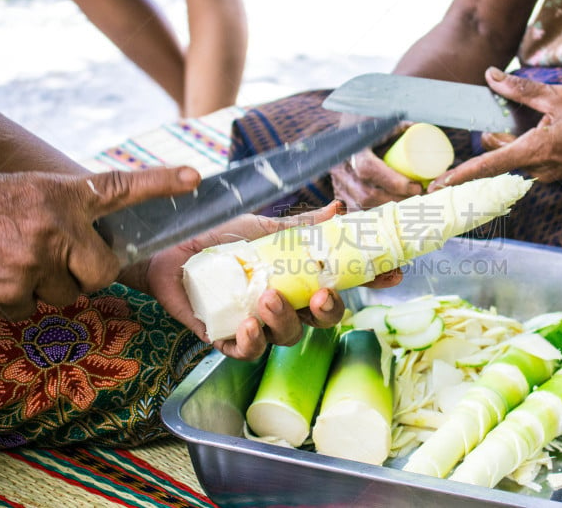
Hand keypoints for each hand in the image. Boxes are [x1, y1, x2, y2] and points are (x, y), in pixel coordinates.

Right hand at [0, 167, 199, 320]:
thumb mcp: (38, 194)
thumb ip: (78, 211)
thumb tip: (110, 244)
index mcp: (65, 197)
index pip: (122, 186)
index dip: (160, 181)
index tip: (195, 176)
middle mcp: (55, 227)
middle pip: (99, 275)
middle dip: (80, 273)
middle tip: (50, 254)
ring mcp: (30, 262)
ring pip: (60, 296)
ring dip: (41, 287)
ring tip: (13, 258)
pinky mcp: (6, 291)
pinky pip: (25, 309)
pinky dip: (11, 299)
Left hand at [137, 201, 402, 360]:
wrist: (167, 248)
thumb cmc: (217, 238)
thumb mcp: (262, 228)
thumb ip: (301, 226)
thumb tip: (339, 208)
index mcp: (299, 279)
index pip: (342, 284)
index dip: (370, 283)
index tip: (394, 274)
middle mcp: (285, 305)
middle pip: (321, 320)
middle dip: (328, 311)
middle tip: (321, 294)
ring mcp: (257, 323)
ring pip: (286, 336)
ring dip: (284, 319)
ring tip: (269, 297)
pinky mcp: (225, 337)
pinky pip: (246, 352)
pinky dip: (251, 342)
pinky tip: (248, 325)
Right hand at [331, 114, 421, 209]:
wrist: (352, 123)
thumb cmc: (375, 120)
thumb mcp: (390, 119)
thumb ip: (409, 126)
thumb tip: (432, 139)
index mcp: (352, 147)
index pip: (369, 169)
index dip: (394, 183)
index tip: (417, 187)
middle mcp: (341, 165)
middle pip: (366, 194)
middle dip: (394, 202)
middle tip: (417, 200)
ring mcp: (338, 181)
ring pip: (359, 205)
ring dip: (385, 211)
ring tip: (408, 207)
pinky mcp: (339, 190)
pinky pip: (352, 210)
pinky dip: (370, 216)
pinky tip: (387, 217)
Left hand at [429, 67, 561, 187]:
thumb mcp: (559, 97)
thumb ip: (522, 91)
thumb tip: (492, 77)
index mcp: (532, 152)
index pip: (485, 167)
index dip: (459, 176)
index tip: (437, 186)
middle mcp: (535, 171)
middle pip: (496, 155)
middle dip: (494, 136)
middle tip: (512, 111)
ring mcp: (545, 175)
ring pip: (513, 156)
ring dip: (514, 139)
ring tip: (544, 121)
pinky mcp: (553, 174)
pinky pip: (528, 159)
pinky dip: (527, 144)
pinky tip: (551, 129)